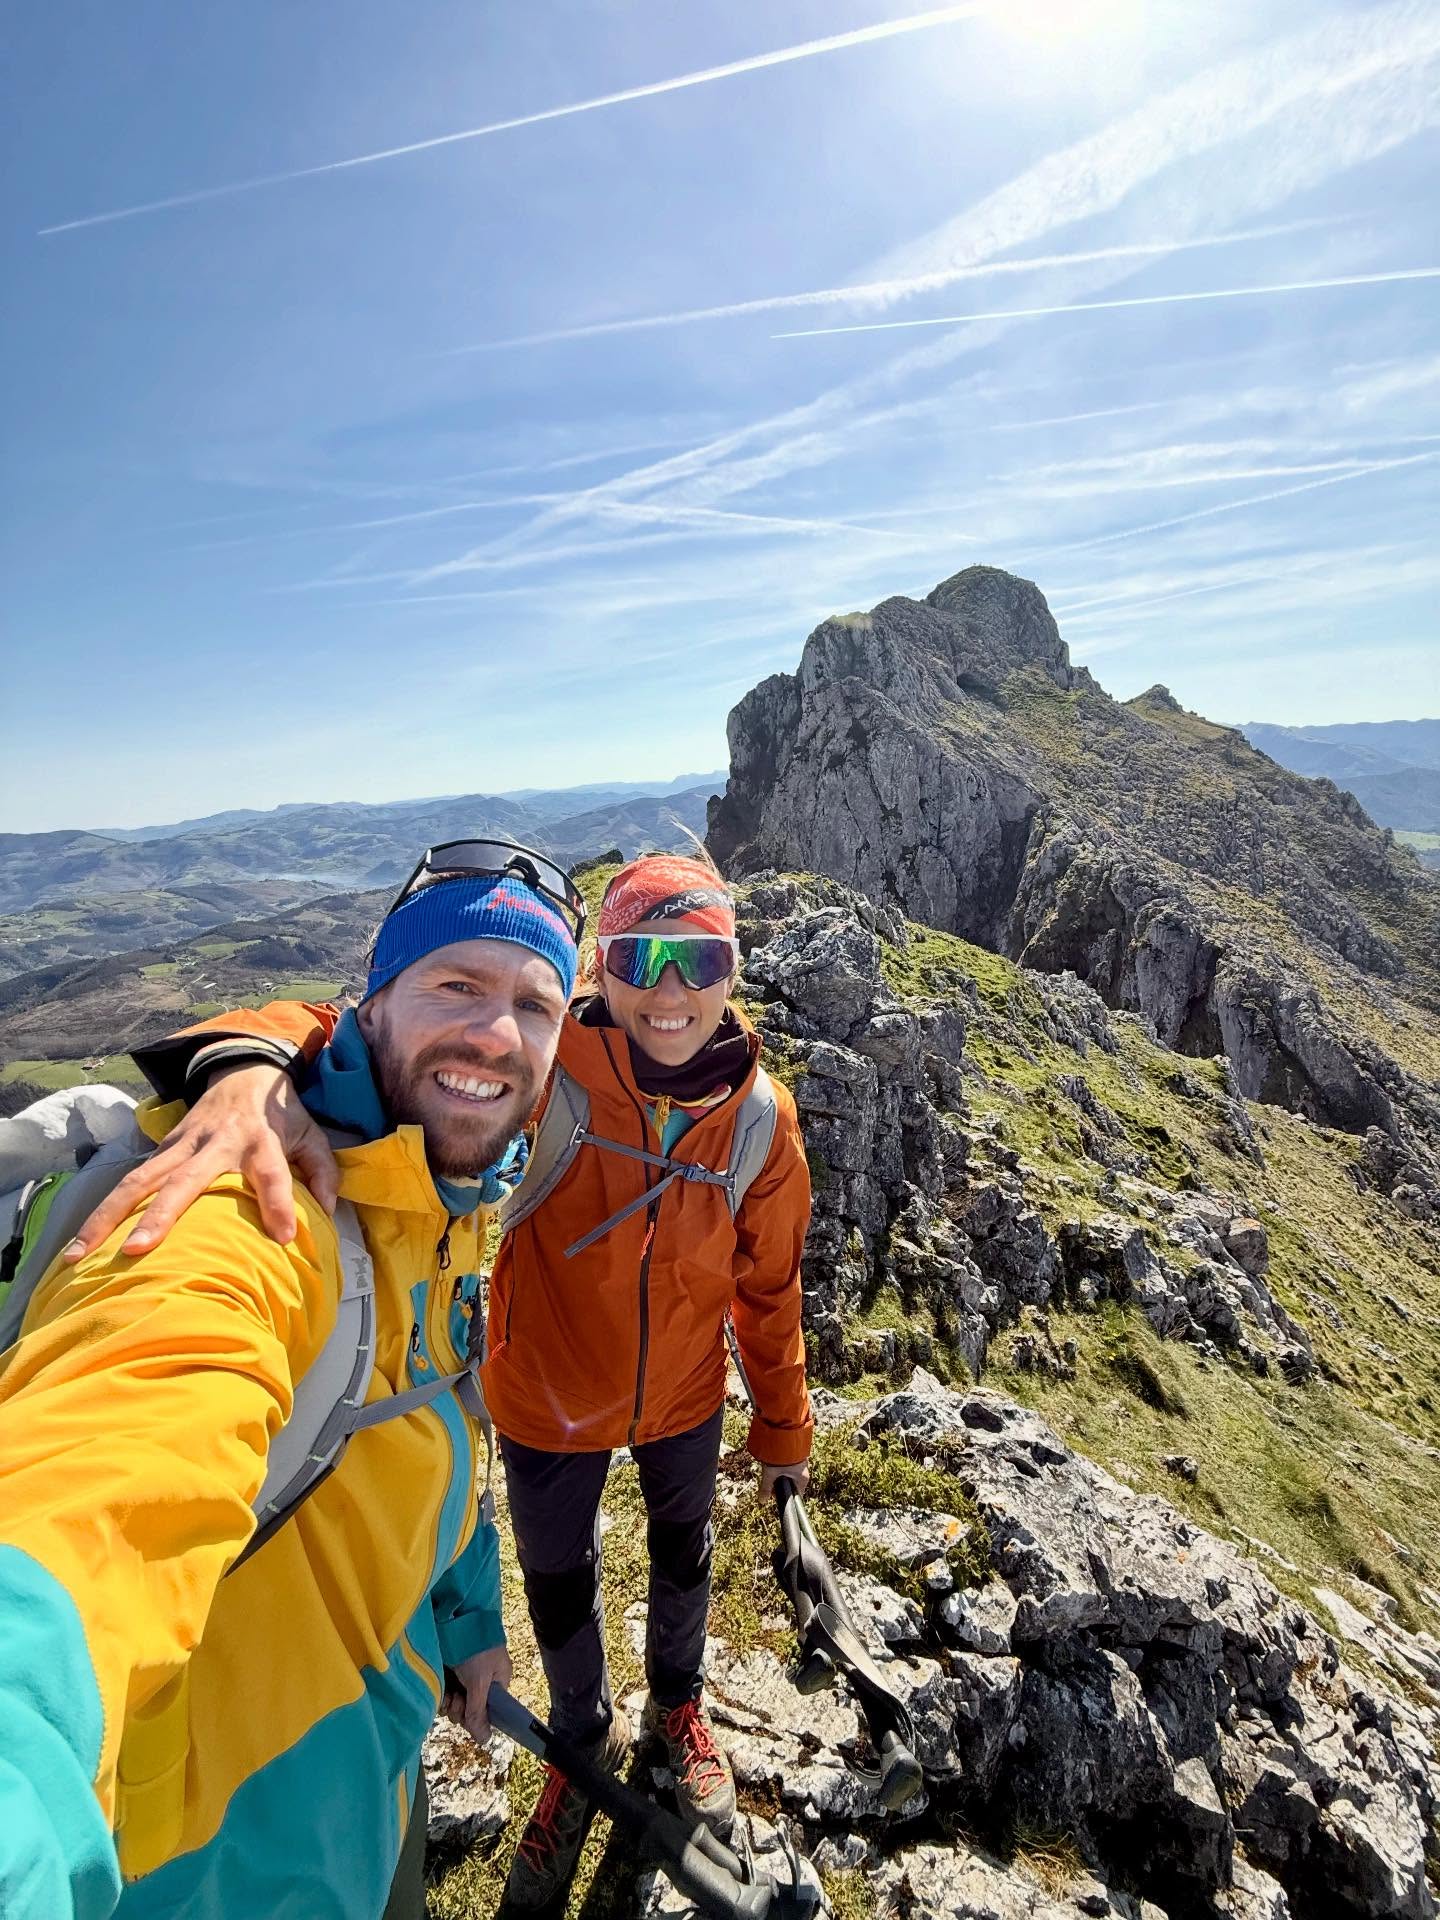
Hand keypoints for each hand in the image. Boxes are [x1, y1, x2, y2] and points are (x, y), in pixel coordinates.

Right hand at [64, 1063, 338, 1260]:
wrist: (245, 1071)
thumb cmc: (282, 1115)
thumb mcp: (312, 1135)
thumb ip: (322, 1173)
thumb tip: (328, 1213)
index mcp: (260, 1139)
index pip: (272, 1172)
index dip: (280, 1202)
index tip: (285, 1237)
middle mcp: (215, 1142)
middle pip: (184, 1180)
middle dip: (160, 1216)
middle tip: (138, 1250)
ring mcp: (180, 1145)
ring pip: (138, 1182)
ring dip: (106, 1218)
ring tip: (79, 1256)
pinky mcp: (162, 1149)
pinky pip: (129, 1182)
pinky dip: (103, 1212)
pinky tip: (80, 1245)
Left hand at [444, 1645, 512, 1745]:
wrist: (457, 1617)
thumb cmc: (475, 1649)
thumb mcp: (479, 1682)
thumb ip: (479, 1711)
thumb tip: (486, 1741)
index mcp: (498, 1681)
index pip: (490, 1711)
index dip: (478, 1716)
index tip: (467, 1712)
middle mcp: (484, 1681)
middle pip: (472, 1708)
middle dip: (461, 1709)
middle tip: (457, 1699)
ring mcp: (467, 1676)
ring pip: (458, 1702)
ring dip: (451, 1703)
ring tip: (448, 1693)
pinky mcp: (451, 1671)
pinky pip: (447, 1692)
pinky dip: (443, 1695)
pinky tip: (441, 1692)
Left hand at [759, 1457, 810, 1499]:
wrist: (787, 1433)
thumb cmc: (782, 1456)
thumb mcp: (771, 1473)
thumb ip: (766, 1487)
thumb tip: (761, 1501)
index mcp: (803, 1479)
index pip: (795, 1495)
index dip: (783, 1496)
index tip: (773, 1493)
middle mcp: (804, 1472)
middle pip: (790, 1484)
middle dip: (778, 1483)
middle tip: (769, 1478)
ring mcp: (801, 1463)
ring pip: (789, 1474)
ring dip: (779, 1472)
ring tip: (770, 1466)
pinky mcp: (797, 1455)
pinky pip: (789, 1465)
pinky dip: (781, 1465)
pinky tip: (774, 1460)